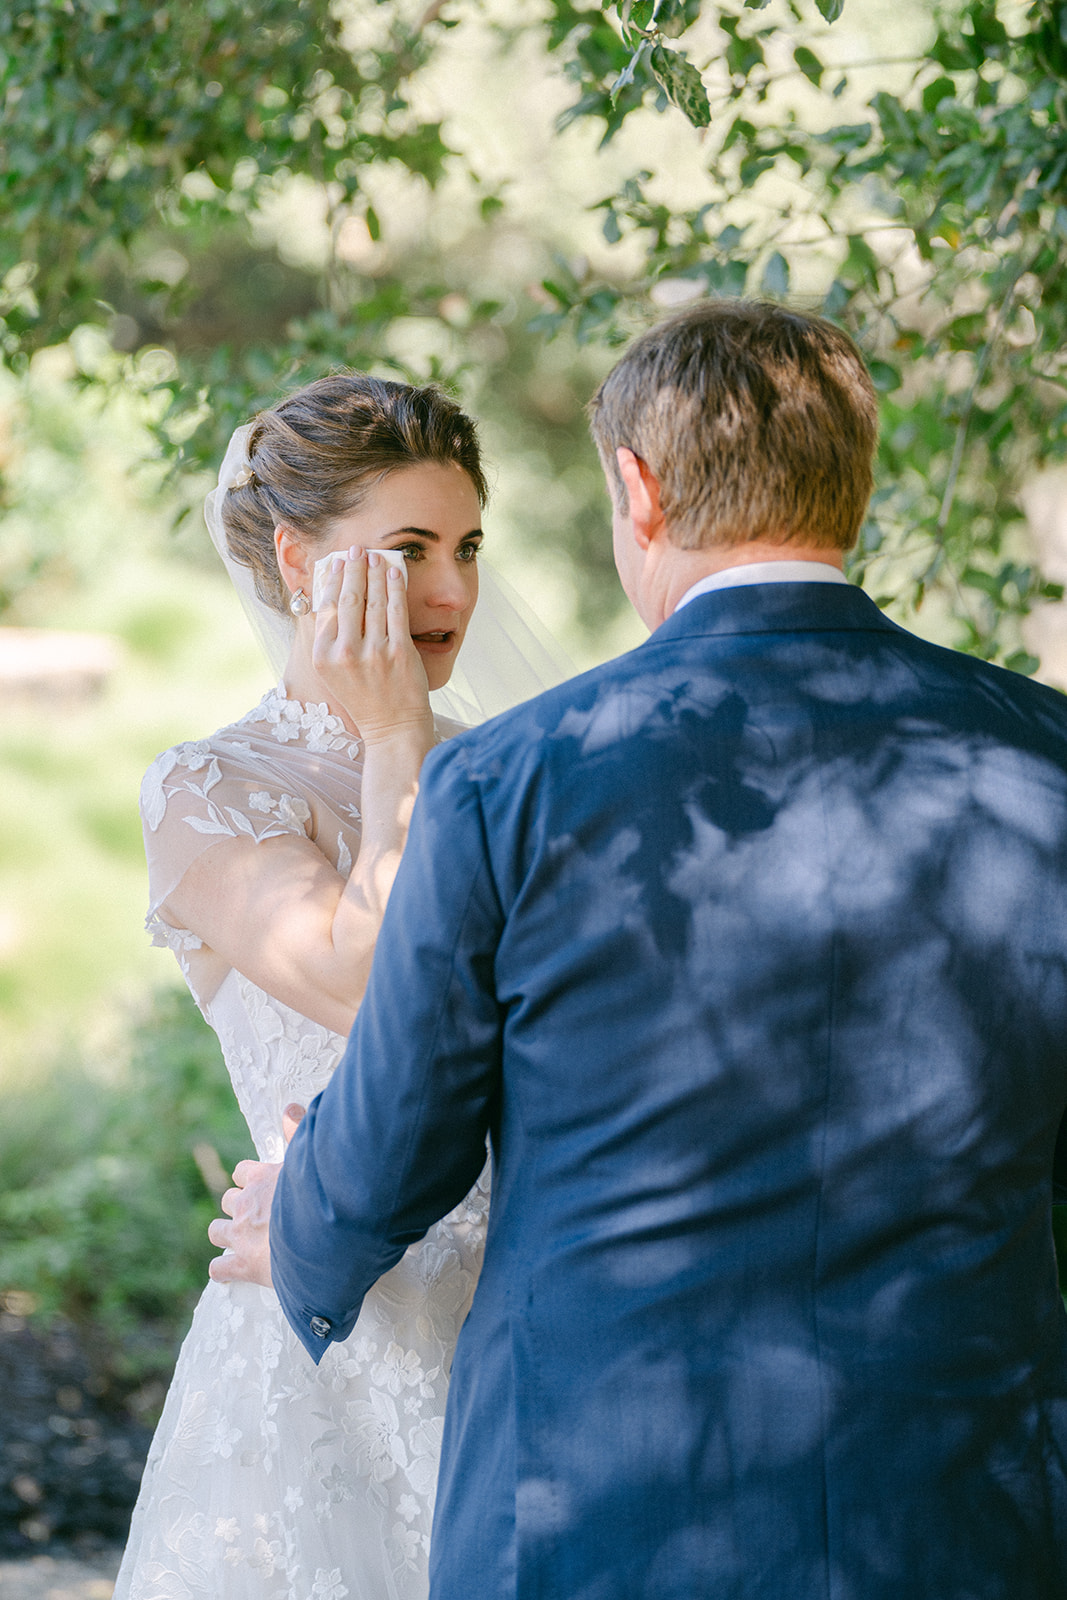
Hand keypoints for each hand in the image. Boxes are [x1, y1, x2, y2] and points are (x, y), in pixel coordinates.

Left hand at [207, 1104, 305, 1286]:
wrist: (326, 1237)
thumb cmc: (323, 1193)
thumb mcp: (313, 1156)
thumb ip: (301, 1131)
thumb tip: (289, 1107)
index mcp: (262, 1177)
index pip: (242, 1172)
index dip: (249, 1179)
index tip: (261, 1186)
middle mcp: (246, 1204)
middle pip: (227, 1200)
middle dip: (238, 1206)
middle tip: (257, 1216)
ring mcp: (242, 1236)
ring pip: (215, 1231)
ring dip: (224, 1234)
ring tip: (241, 1241)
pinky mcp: (244, 1265)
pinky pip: (218, 1268)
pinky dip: (223, 1269)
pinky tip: (232, 1270)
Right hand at [312, 549, 433, 747]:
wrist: (393, 728)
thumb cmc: (365, 697)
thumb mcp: (335, 671)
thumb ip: (331, 638)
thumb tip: (329, 596)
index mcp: (324, 657)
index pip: (327, 607)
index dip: (333, 580)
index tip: (337, 561)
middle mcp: (345, 653)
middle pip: (349, 599)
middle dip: (353, 568)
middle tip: (357, 549)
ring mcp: (374, 652)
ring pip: (373, 601)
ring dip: (375, 572)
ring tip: (376, 555)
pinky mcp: (400, 652)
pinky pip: (396, 610)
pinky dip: (395, 587)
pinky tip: (395, 571)